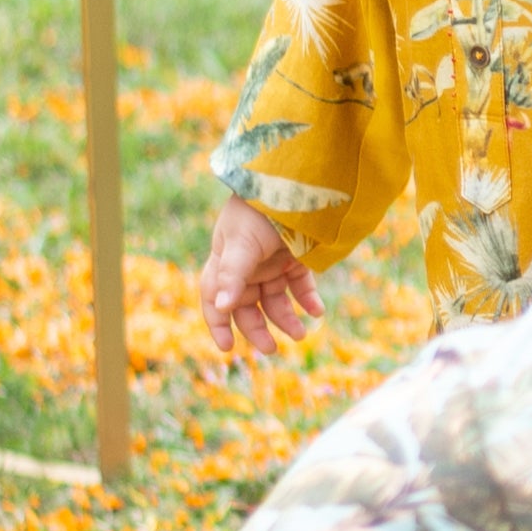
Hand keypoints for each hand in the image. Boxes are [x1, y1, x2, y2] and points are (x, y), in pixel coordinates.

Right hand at [201, 200, 319, 359]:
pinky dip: (308, 301)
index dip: (217, 323)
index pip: (214, 298)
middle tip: (271, 349)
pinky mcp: (297, 259)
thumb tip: (220, 307)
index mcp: (224, 261)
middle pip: (246, 306)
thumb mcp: (241, 243)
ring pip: (275, 301)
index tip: (226, 348)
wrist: (293, 182)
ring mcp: (272, 263)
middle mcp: (247, 266)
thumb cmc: (257, 209)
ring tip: (301, 334)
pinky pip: (301, 287)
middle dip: (257, 329)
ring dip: (286, 319)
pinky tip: (317, 312)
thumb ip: (231, 274)